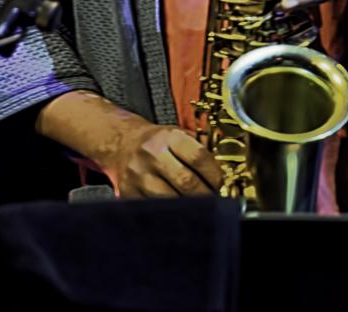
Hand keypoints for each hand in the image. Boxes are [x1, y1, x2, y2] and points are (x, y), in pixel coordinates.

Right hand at [35, 91, 222, 198]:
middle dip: (206, 195)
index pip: (198, 156)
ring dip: (191, 208)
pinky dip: (172, 214)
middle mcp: (152, 155)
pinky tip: (182, 214)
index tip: (222, 184)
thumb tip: (225, 171)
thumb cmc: (156, 142)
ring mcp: (139, 176)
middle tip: (216, 201)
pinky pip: (156, 209)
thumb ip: (200, 148)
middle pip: (186, 181)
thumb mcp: (178, 134)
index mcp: (169, 137)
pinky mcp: (129, 194)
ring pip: (171, 199)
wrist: (122, 143)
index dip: (214, 174)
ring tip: (202, 209)